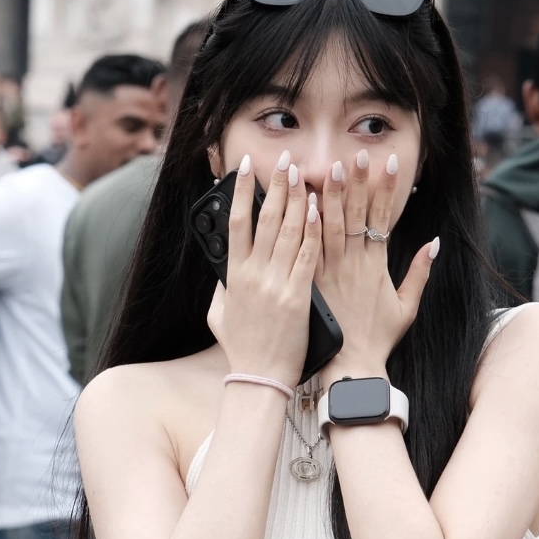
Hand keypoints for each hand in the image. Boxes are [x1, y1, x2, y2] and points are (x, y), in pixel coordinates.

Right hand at [206, 151, 319, 386]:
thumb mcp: (219, 314)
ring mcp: (275, 284)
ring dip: (296, 199)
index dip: (240, 192)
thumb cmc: (242, 349)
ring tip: (302, 174)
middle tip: (285, 160)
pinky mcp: (298, 296)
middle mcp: (253, 274)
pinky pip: (306, 256)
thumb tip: (223, 271)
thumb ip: (222, 288)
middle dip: (276, 185)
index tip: (245, 168)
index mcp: (234, 276)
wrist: (260, 378)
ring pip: (287, 231)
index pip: (236, 223)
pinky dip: (312, 231)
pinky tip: (318, 210)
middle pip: (265, 219)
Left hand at [316, 150, 436, 381]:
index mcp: (377, 266)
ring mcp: (331, 272)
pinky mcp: (311, 282)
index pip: (383, 218)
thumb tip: (434, 243)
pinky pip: (308, 249)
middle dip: (358, 182)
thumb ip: (420, 273)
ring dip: (332, 195)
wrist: (351, 367)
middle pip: (356, 215)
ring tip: (331, 167)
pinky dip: (308, 226)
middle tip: (358, 154)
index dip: (386, 190)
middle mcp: (354, 264)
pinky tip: (306, 204)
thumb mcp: (407, 307)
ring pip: (331, 226)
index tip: (389, 164)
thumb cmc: (378, 339)